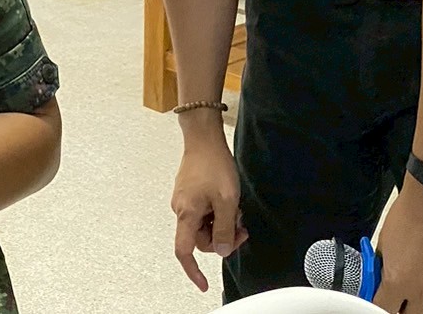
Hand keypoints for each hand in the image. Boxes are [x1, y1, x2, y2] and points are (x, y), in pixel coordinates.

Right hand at [170, 132, 246, 292]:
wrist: (204, 138)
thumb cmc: (213, 165)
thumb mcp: (227, 201)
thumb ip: (224, 229)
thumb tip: (221, 250)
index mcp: (186, 214)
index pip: (184, 251)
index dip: (192, 271)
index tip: (203, 284)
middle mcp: (181, 209)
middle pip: (201, 239)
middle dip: (223, 238)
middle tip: (241, 226)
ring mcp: (184, 200)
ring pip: (205, 225)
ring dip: (222, 223)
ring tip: (236, 208)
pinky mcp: (190, 192)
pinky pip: (204, 212)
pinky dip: (218, 212)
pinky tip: (228, 200)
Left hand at [373, 181, 422, 311]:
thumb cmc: (410, 215)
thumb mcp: (384, 243)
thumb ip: (383, 269)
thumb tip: (381, 283)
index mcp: (396, 280)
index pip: (382, 310)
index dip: (382, 307)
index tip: (384, 303)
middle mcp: (422, 293)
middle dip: (404, 310)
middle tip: (404, 302)